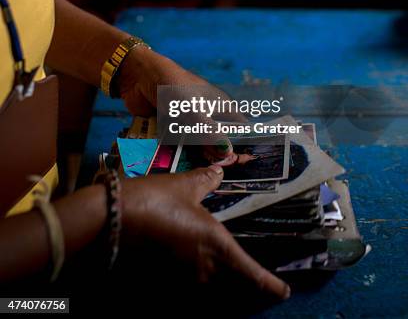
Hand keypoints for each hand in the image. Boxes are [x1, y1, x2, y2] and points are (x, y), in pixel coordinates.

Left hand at [118, 48, 240, 161]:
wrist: (138, 77)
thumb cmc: (171, 84)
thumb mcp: (192, 108)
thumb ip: (208, 130)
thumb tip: (227, 152)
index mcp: (219, 105)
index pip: (239, 128)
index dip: (243, 145)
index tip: (244, 164)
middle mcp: (206, 116)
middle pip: (218, 142)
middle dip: (217, 157)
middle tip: (215, 173)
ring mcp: (188, 124)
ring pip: (197, 147)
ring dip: (196, 159)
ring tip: (197, 174)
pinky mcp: (171, 131)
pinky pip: (179, 148)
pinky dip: (179, 157)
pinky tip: (179, 171)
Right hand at [120, 165, 289, 297]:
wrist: (110, 220)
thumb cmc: (153, 200)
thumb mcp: (183, 186)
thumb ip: (205, 181)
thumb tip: (220, 171)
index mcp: (216, 247)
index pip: (253, 276)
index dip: (271, 286)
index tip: (284, 291)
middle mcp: (204, 271)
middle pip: (236, 292)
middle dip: (249, 291)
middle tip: (258, 284)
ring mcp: (181, 282)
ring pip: (213, 295)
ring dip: (225, 291)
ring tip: (229, 278)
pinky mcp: (161, 284)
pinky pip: (190, 292)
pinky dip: (199, 289)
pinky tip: (195, 275)